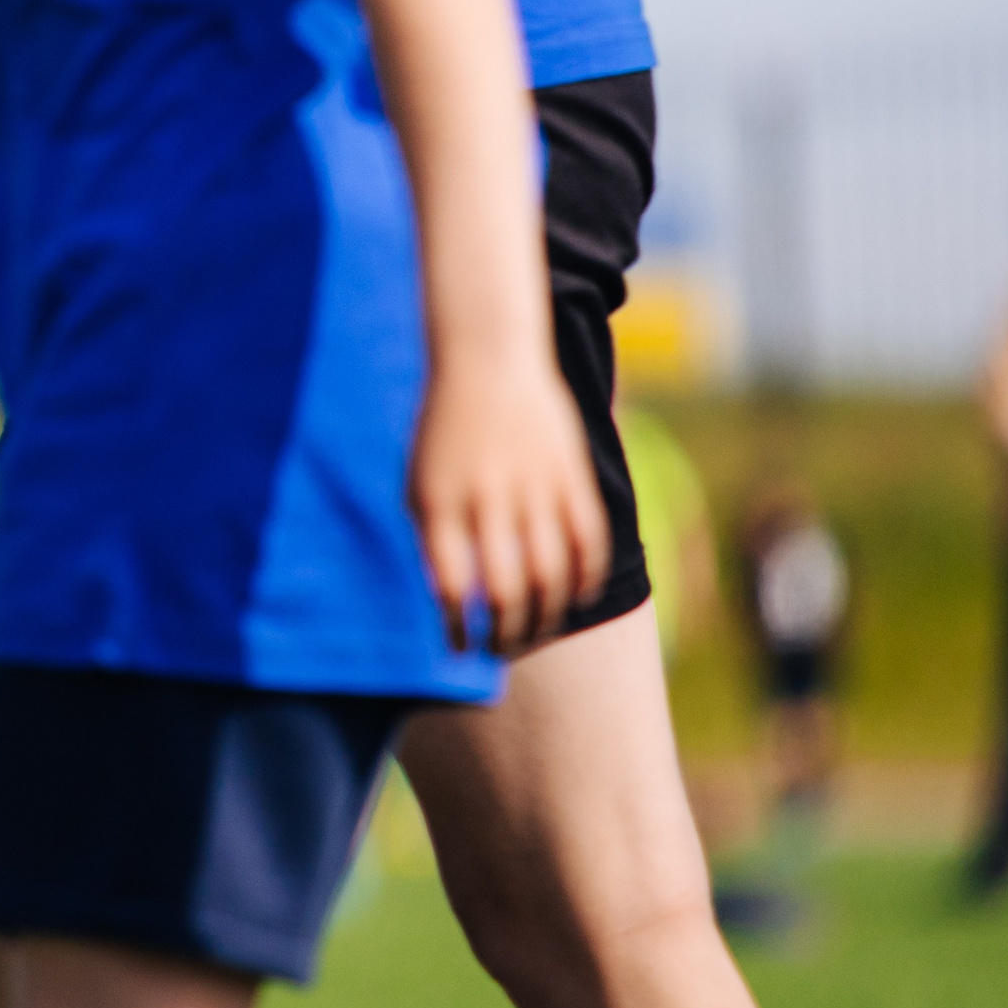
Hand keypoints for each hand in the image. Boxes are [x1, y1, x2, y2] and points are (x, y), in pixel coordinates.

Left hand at [410, 351, 608, 652]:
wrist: (485, 357)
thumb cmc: (445, 429)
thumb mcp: (420, 480)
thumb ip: (431, 539)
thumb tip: (449, 605)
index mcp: (440, 498)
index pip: (451, 586)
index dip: (458, 629)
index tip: (462, 650)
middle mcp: (487, 495)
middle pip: (505, 591)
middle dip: (505, 633)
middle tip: (502, 649)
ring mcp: (533, 484)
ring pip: (549, 575)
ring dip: (546, 615)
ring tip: (535, 631)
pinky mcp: (570, 473)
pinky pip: (588, 542)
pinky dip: (586, 578)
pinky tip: (574, 596)